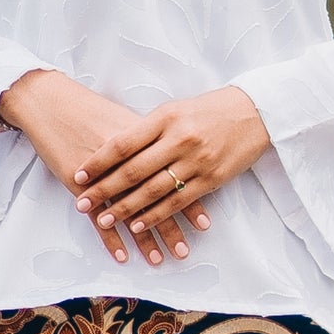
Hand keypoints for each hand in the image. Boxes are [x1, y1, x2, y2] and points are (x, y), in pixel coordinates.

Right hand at [0, 70, 198, 270]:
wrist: (51, 102)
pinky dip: (110, 238)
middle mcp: (128, 157)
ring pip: (129, 211)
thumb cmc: (90, 110)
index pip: (173, 175)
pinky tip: (121, 256)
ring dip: (144, 238)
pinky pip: (97, 216)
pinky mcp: (79, 182)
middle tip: (184, 251)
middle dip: (171, 227)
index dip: (189, 200)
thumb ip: (150, 141)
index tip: (204, 223)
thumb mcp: (126, 120)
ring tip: (158, 260)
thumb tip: (174, 158)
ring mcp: (103, 172)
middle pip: (154, 197)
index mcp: (144, 139)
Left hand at [72, 85, 269, 239]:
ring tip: (104, 220)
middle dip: (104, 190)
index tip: (78, 174)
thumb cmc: (210, 109)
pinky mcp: (211, 179)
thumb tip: (116, 148)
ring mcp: (195, 161)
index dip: (99, 161)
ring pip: (153, 190)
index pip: (124, 143)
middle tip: (82, 203)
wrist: (256, 112)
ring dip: (126, 208)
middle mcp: (178, 139)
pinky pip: (177, 202)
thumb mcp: (176, 109)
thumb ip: (148, 129)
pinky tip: (138, 225)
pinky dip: (155, 215)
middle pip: (133, 170)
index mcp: (165, 117)